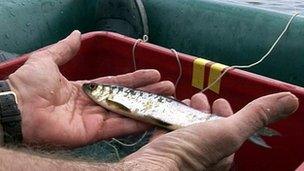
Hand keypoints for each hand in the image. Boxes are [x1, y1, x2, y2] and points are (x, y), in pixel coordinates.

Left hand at [7, 31, 174, 146]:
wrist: (18, 108)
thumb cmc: (30, 84)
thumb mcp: (47, 59)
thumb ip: (64, 49)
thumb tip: (75, 34)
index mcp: (84, 88)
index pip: (115, 83)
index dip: (134, 79)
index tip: (152, 73)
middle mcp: (93, 104)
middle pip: (125, 98)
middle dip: (147, 92)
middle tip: (168, 88)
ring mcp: (94, 120)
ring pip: (126, 112)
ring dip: (147, 107)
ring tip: (167, 101)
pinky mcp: (93, 133)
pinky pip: (118, 127)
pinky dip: (136, 124)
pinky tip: (153, 117)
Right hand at [123, 92, 298, 169]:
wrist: (154, 166)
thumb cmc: (193, 151)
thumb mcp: (229, 131)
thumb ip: (255, 115)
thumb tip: (290, 99)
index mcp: (223, 149)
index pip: (228, 128)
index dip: (225, 112)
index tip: (220, 100)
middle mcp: (204, 152)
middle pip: (206, 126)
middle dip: (203, 109)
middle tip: (198, 97)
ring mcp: (182, 150)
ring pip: (187, 127)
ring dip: (186, 112)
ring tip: (183, 102)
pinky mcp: (164, 148)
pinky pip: (169, 130)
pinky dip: (170, 119)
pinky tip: (167, 112)